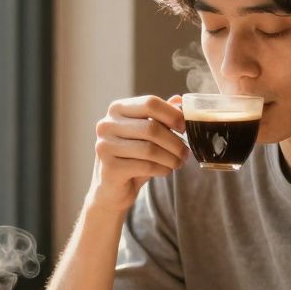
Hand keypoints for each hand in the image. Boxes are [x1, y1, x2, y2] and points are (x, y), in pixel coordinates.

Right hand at [88, 95, 188, 213]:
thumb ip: (161, 117)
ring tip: (177, 163)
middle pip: (152, 128)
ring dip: (171, 158)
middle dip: (175, 143)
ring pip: (150, 149)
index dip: (172, 115)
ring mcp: (105, 146)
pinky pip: (145, 166)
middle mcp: (107, 124)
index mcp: (117, 109)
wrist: (111, 189)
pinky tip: (164, 171)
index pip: (150, 103)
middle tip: (185, 153)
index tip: (184, 128)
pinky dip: (161, 169)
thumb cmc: (132, 157)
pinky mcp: (109, 168)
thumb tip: (179, 100)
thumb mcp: (147, 135)